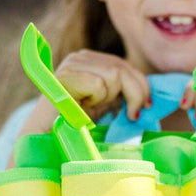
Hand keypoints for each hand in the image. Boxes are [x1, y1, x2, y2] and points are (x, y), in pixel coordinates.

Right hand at [21, 49, 151, 135]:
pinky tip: (84, 107)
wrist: (46, 138)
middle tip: (131, 115)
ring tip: (95, 108)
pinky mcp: (64, 75)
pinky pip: (99, 84)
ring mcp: (71, 64)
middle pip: (122, 68)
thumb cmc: (76, 124)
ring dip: (111, 98)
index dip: (141, 85)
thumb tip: (149, 97)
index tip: (145, 106)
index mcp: (91, 60)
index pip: (125, 64)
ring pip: (114, 75)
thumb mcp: (105, 104)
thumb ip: (122, 93)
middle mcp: (80, 57)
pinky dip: (97, 100)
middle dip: (134, 93)